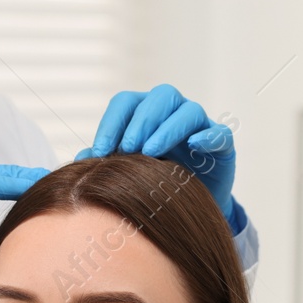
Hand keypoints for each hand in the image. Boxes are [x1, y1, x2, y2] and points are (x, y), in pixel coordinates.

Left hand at [77, 84, 241, 230]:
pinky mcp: (222, 143)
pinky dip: (207, 136)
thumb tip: (81, 157)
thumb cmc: (155, 181)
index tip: (101, 151)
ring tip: (151, 153)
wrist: (189, 205)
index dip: (112, 123)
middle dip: (141, 122)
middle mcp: (173, 112)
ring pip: (188, 111)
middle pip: (159, 97)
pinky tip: (194, 146)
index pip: (127, 103)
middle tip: (127, 149)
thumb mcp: (128, 172)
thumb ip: (106, 161)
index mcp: (145, 112)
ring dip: (167, 129)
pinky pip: (219, 133)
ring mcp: (200, 125)